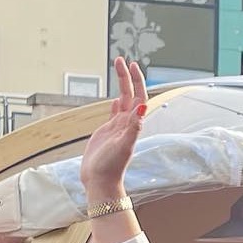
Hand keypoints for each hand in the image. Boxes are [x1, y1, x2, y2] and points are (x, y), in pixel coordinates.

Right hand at [80, 57, 148, 201]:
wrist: (100, 182)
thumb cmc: (111, 167)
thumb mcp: (123, 145)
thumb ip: (134, 127)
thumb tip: (143, 107)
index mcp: (132, 125)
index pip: (138, 97)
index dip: (137, 81)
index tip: (132, 65)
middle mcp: (127, 124)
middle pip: (130, 94)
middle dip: (127, 76)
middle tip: (121, 60)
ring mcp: (117, 128)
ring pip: (122, 101)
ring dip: (122, 85)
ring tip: (118, 69)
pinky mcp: (107, 133)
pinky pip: (113, 114)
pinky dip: (115, 103)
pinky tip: (115, 99)